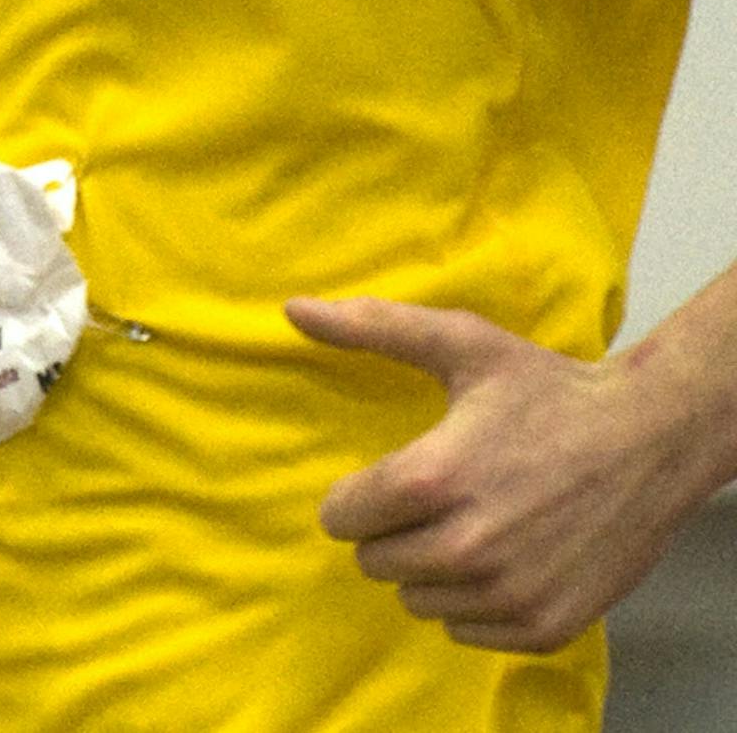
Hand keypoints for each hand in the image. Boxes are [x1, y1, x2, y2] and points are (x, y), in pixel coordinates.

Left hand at [285, 294, 694, 654]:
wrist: (647, 440)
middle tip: (440, 495)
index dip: (358, 495)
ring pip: (418, 598)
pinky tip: (506, 555)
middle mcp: (465, 548)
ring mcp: (505, 594)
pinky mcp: (541, 627)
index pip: (341, 517)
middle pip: (374, 562)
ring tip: (476, 520)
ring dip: (432, 566)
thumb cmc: (546, 389)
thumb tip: (293, 310)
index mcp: (434, 479)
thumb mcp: (461, 344)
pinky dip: (475, 601)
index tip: (393, 478)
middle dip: (394, 528)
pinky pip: (465, 630)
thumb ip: (372, 327)